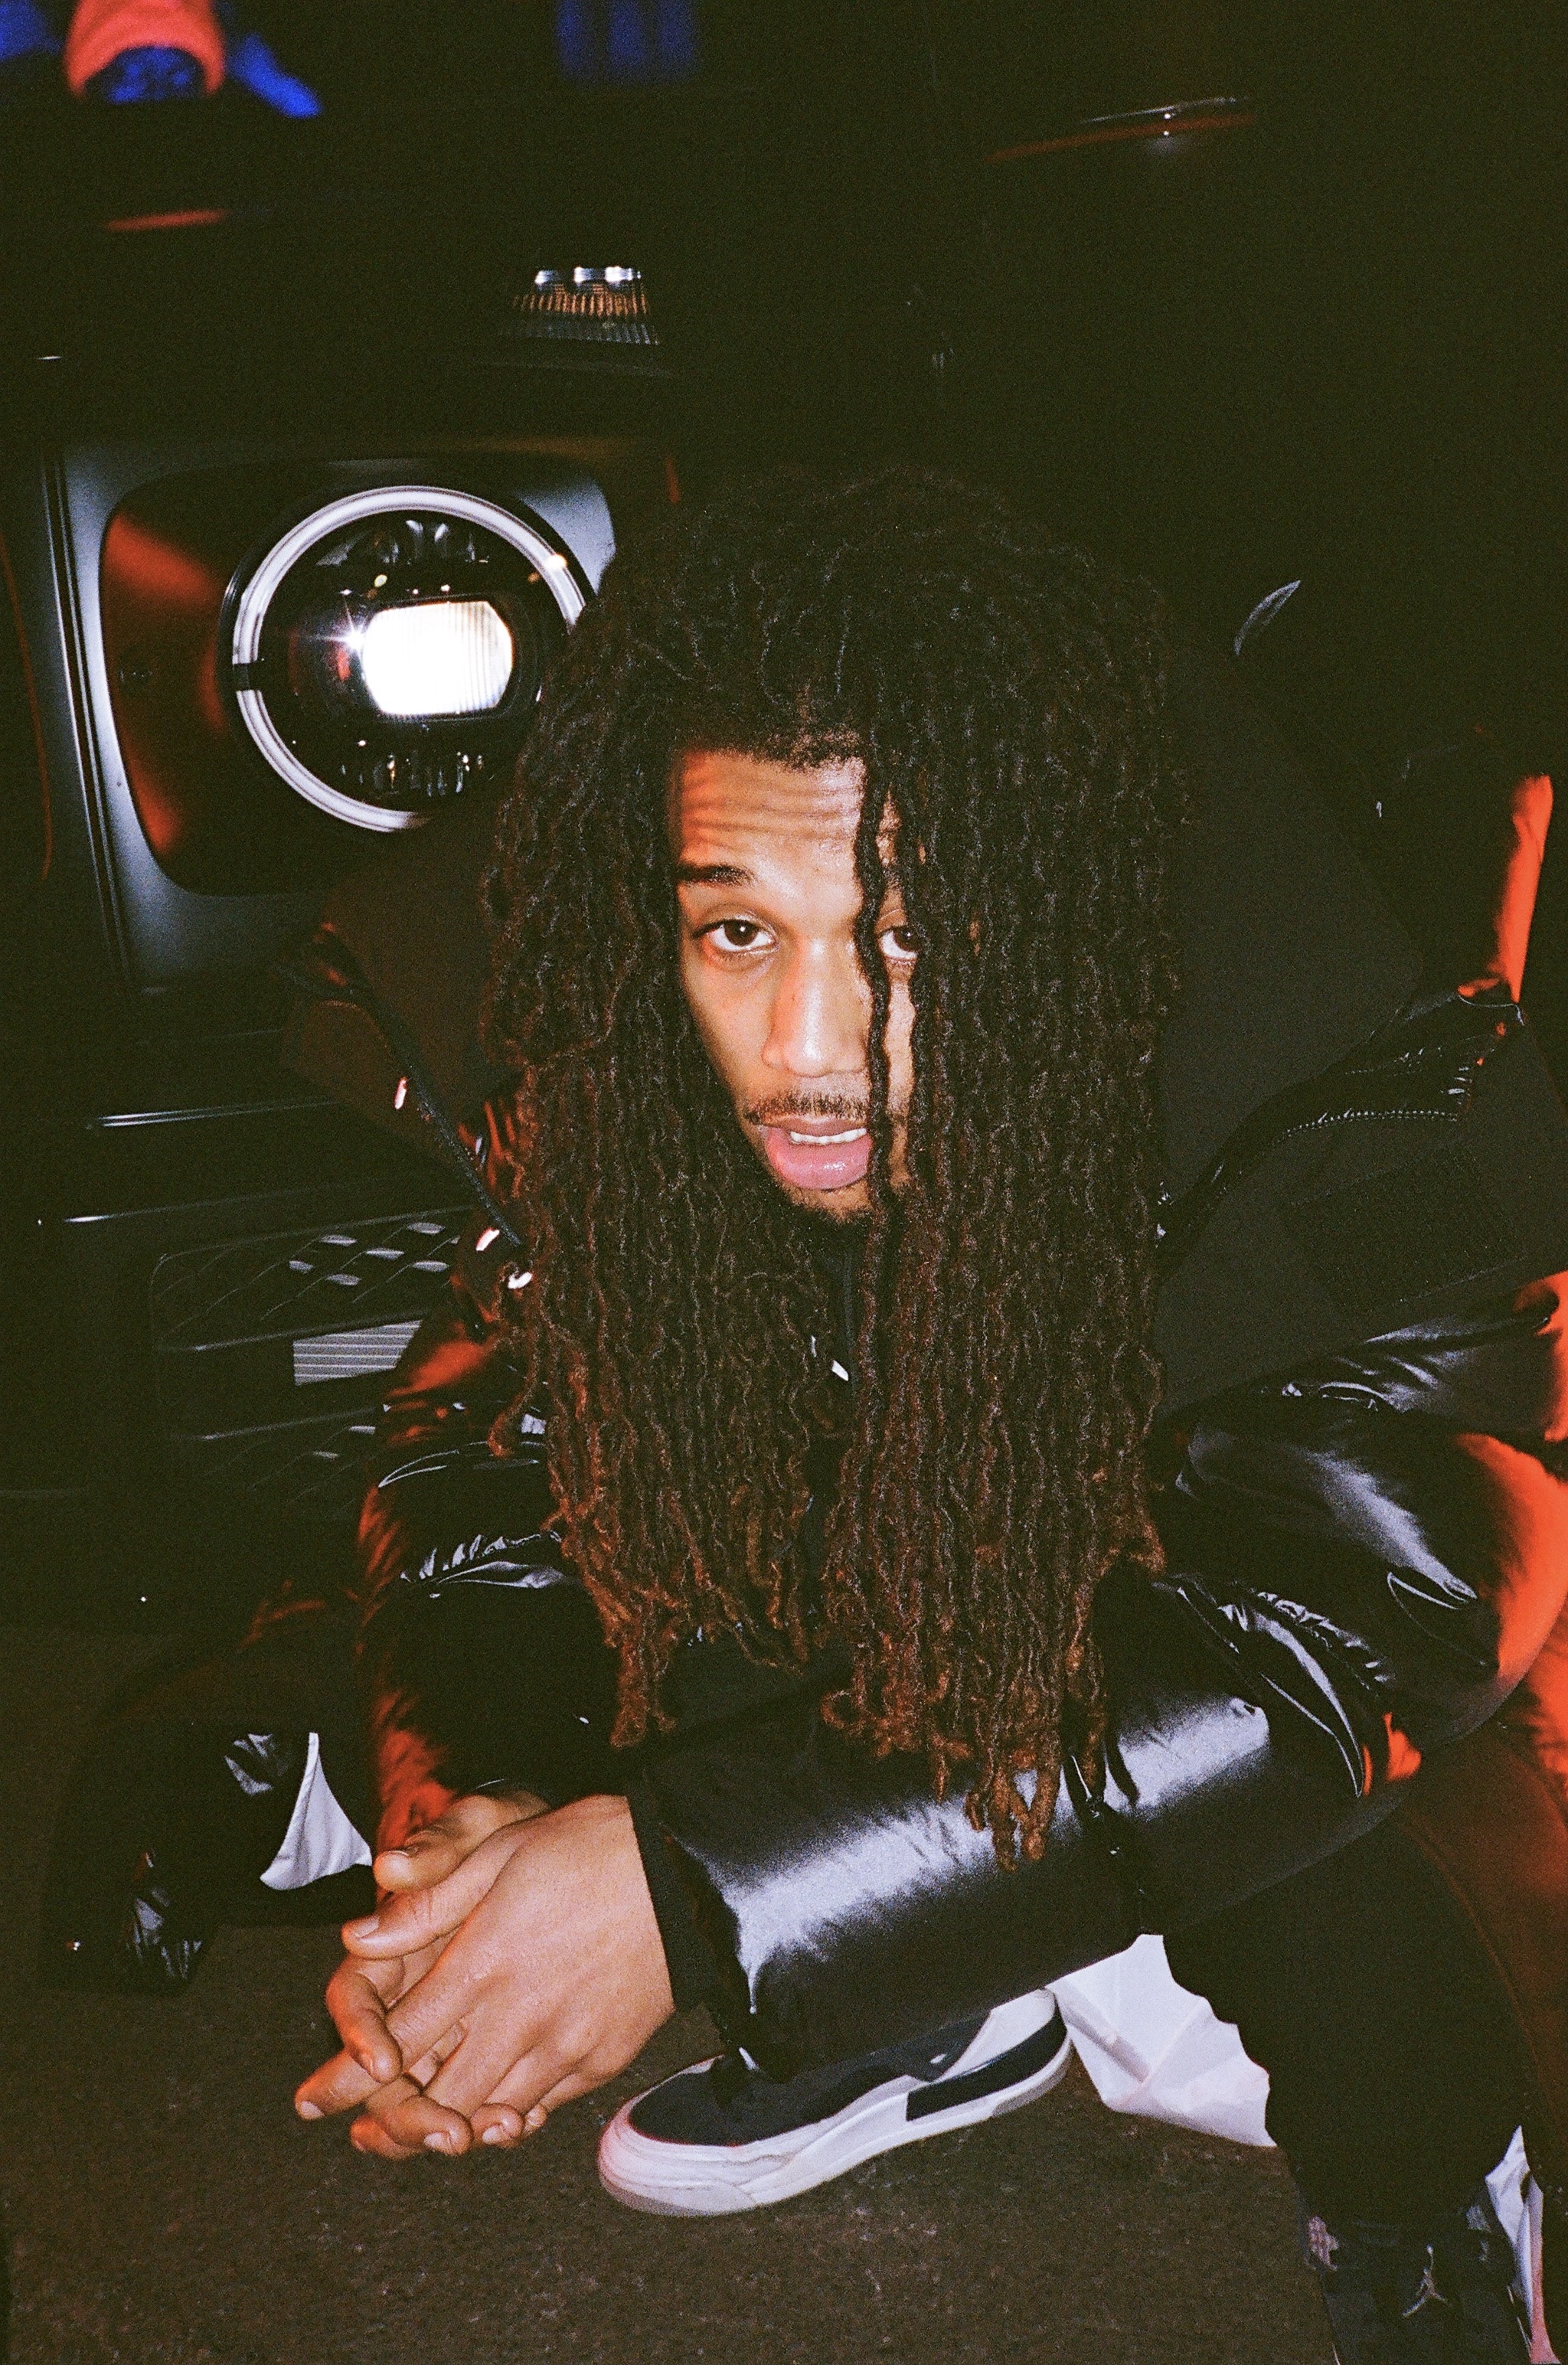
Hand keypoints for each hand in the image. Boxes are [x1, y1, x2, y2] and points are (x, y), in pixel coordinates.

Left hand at [297, 1794, 673, 2159]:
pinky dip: (510, 2116)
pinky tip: (496, 2113)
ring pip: (488, 2112)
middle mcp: (518, 2017)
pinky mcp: (602, 2058)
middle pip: (436, 2096)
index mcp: (483, 1964)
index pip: (398, 2041)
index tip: (310, 2102)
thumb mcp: (501, 1852)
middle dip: (392, 2120)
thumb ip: (429, 1902)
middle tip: (363, 2132)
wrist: (685, 1872)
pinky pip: (543, 2107)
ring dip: (450, 2126)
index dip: (346, 2078)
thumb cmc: (590, 1847)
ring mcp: (564, 2044)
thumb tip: (358, 1935)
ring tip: (423, 2134)